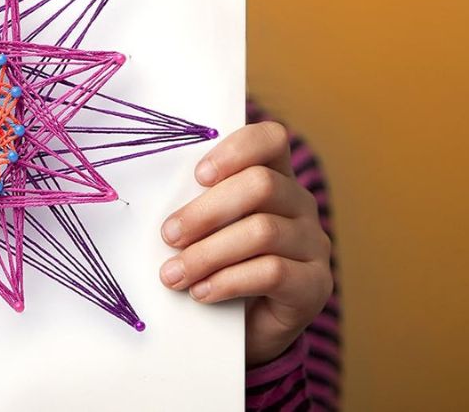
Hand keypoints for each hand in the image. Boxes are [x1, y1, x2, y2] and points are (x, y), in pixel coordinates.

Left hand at [158, 121, 331, 364]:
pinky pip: (273, 272)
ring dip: (208, 253)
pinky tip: (201, 292)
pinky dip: (228, 281)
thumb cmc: (216, 266)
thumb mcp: (204, 230)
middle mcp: (300, 204)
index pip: (271, 139)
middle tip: (167, 236)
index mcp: (274, 177)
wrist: (243, 329)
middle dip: (205, 211)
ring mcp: (313, 244)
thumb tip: (152, 199)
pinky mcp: (315, 285)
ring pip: (263, 231)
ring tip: (173, 274)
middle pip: (261, 185)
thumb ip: (193, 205)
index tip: (197, 176)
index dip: (236, 150)